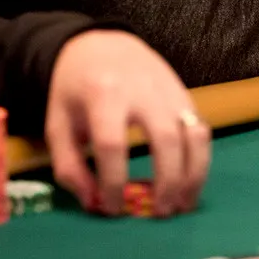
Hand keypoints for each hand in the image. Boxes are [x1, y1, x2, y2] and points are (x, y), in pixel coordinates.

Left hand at [45, 31, 210, 218]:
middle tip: (160, 213)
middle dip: (167, 182)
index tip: (112, 207)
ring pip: (194, 133)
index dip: (113, 182)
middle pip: (165, 139)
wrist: (100, 45)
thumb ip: (68, 166)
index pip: (112, 143)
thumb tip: (94, 204)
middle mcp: (141, 89)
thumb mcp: (58, 123)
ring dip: (194, 174)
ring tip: (183, 205)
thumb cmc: (76, 89)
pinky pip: (201, 128)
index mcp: (102, 93)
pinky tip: (189, 183)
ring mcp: (169, 89)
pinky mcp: (184, 93)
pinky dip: (200, 160)